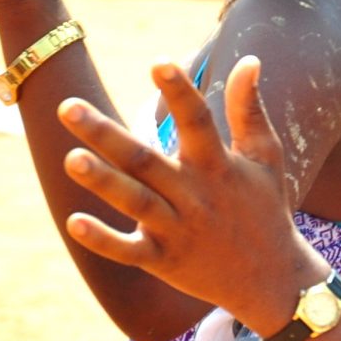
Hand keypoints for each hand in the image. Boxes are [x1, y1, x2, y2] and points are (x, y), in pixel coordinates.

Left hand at [57, 58, 325, 334]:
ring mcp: (177, 230)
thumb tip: (249, 59)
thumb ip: (249, 109)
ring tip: (70, 158)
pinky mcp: (163, 261)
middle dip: (105, 135)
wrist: (272, 281)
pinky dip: (103, 239)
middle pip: (145, 161)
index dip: (180, 92)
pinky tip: (73, 222)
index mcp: (218, 165)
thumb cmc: (266, 208)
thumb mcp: (265, 156)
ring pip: (134, 202)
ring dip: (101, 182)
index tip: (159, 62)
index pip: (198, 121)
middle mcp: (194, 195)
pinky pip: (129, 251)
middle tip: (67, 107)